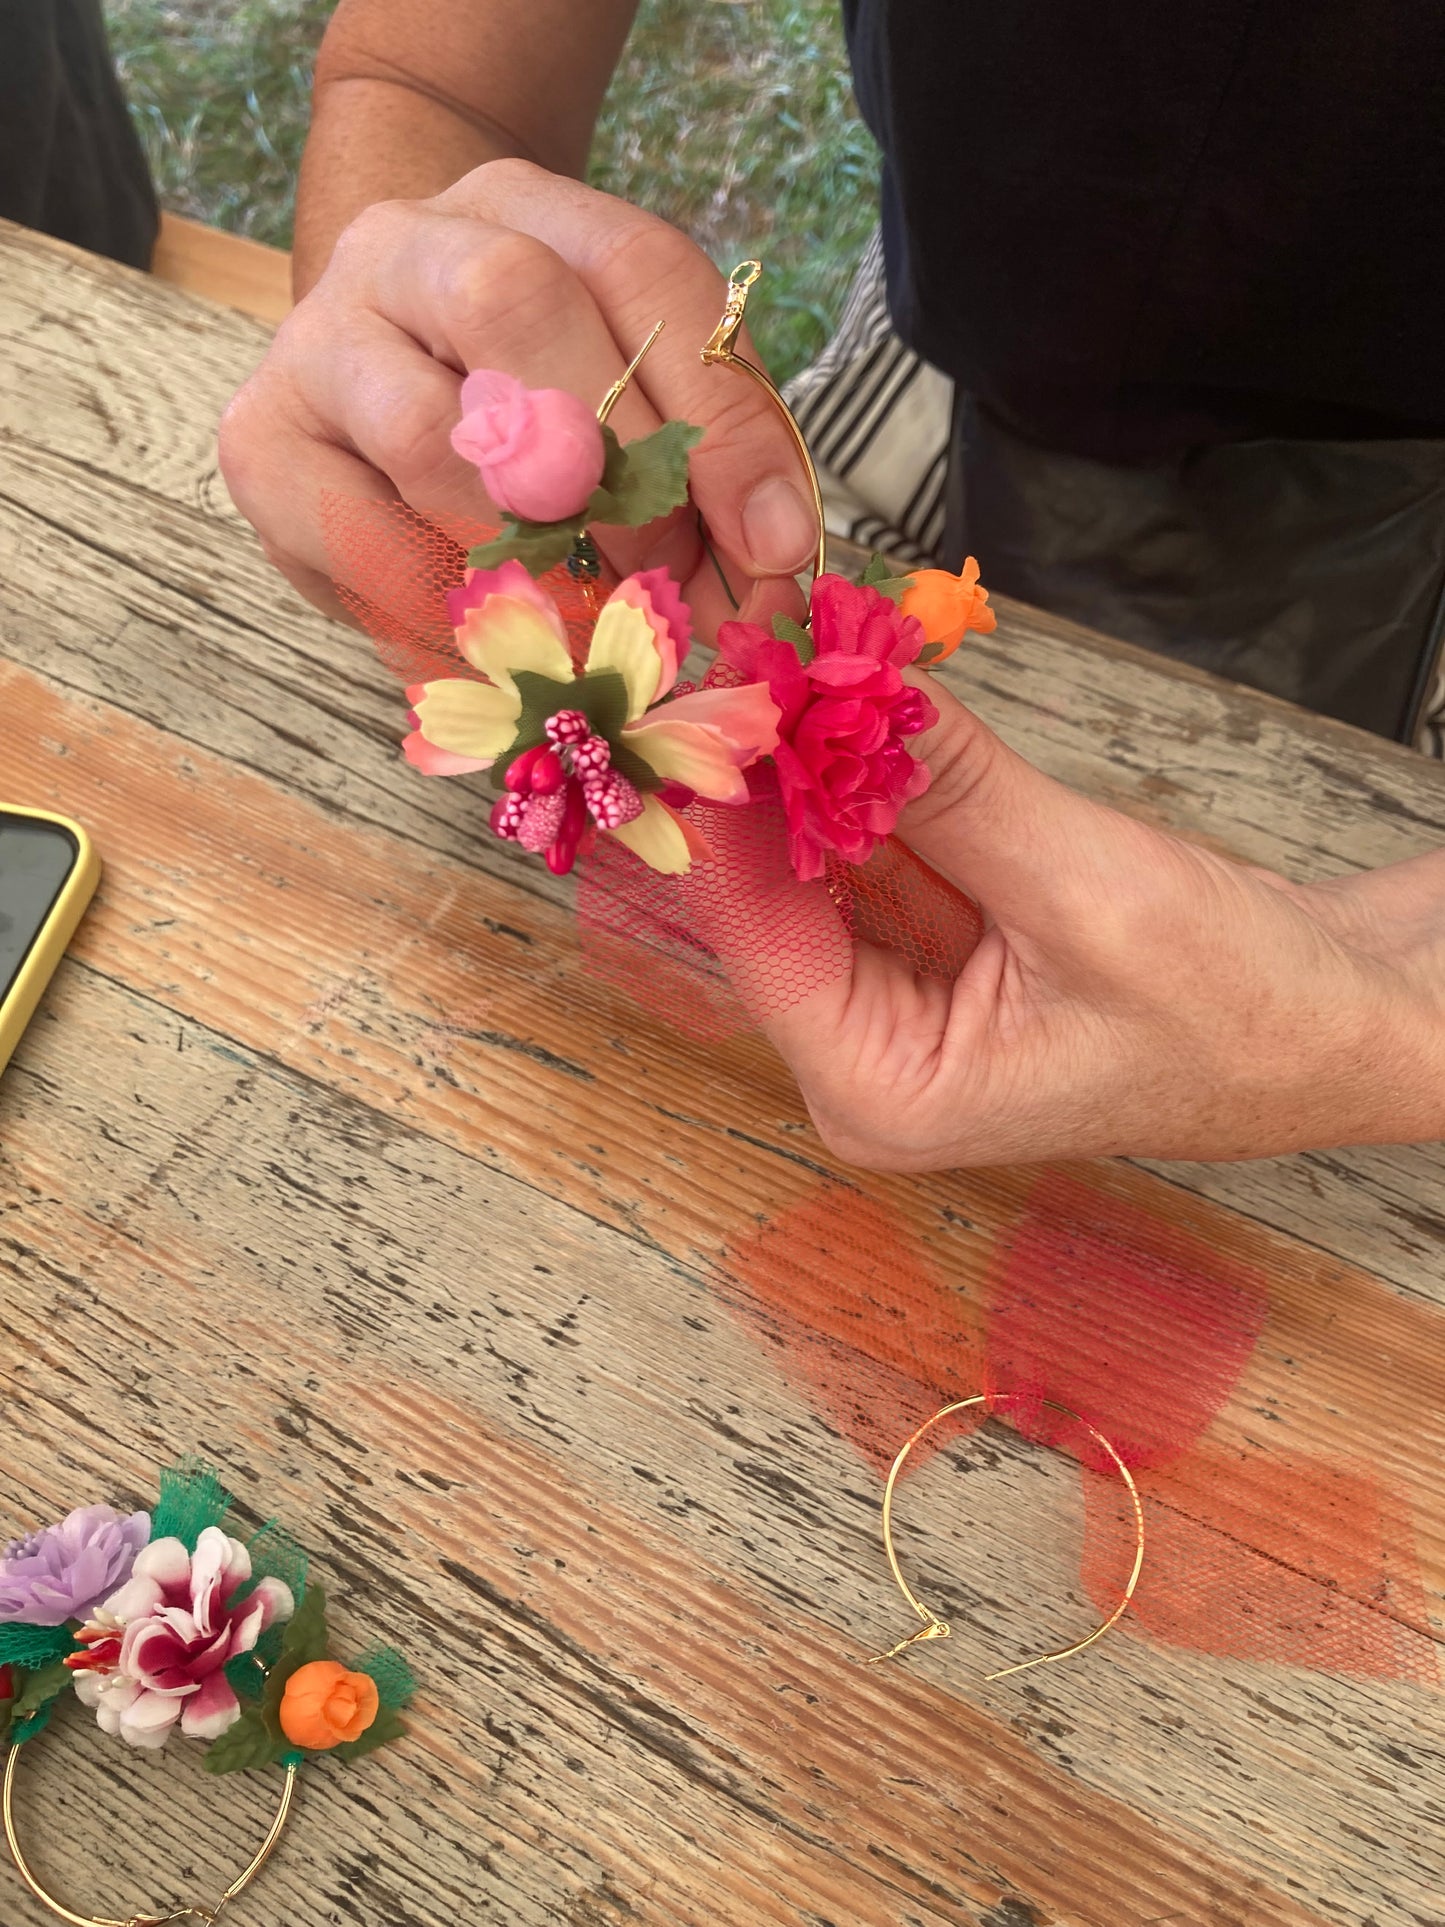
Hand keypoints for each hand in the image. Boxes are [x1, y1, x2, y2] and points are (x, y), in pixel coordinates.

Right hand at [218, 159, 814, 635]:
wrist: (367, 396)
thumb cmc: (522, 414)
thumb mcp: (629, 414)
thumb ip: (705, 477)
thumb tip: (769, 580)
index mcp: (525, 209)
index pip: (641, 273)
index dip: (718, 416)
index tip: (773, 543)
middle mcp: (408, 245)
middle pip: (515, 302)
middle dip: (610, 466)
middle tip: (657, 576)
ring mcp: (319, 338)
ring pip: (429, 437)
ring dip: (527, 555)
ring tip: (579, 623)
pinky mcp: (261, 444)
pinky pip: (362, 542)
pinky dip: (447, 616)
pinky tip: (493, 647)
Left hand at [760, 685, 1444, 1168]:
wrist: (1345, 1021)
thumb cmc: (1246, 1013)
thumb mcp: (1090, 892)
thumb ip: (957, 793)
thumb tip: (854, 687)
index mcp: (885, 1093)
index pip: (759, 934)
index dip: (730, 804)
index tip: (716, 686)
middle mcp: (870, 1060)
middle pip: (777, 897)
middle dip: (771, 773)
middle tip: (753, 645)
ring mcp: (902, 1006)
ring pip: (825, 862)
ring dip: (820, 761)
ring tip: (796, 650)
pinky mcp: (940, 952)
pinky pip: (885, 852)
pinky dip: (879, 778)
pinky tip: (860, 697)